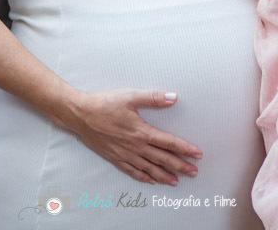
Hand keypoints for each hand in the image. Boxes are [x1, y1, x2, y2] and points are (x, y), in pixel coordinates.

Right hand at [66, 89, 201, 185]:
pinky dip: (143, 177)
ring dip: (164, 175)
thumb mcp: (130, 96)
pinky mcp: (115, 157)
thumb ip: (153, 98)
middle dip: (180, 166)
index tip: (197, 154)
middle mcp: (135, 146)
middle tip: (194, 172)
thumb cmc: (105, 103)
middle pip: (162, 158)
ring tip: (176, 181)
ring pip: (149, 168)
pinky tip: (151, 180)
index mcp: (141, 131)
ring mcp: (125, 154)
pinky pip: (132, 171)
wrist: (80, 114)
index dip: (185, 148)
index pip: (169, 142)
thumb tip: (173, 97)